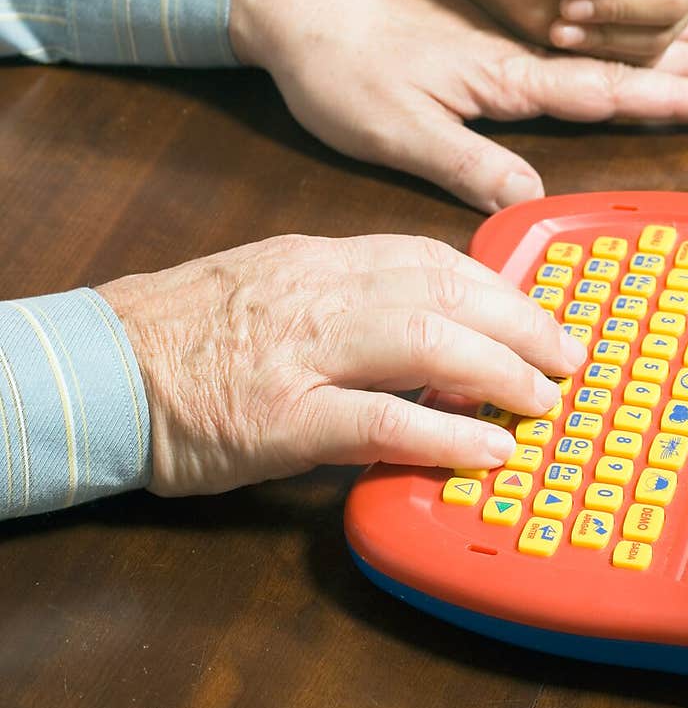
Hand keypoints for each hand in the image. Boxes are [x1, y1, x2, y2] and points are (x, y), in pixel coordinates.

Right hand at [96, 233, 584, 495]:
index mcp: (318, 258)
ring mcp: (302, 353)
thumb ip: (342, 294)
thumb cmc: (183, 329)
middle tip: (566, 355)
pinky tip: (486, 450)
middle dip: (520, 321)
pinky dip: (445, 433)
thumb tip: (420, 321)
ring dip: (499, 369)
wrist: (101, 364)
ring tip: (543, 399)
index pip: (428, 257)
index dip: (494, 284)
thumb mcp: (270, 282)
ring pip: (425, 339)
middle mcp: (319, 292)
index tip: (533, 310)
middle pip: (444, 289)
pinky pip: (381, 420)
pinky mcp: (283, 419)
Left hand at [230, 0, 687, 212]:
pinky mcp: (462, 27)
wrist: (290, 1)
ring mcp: (486, 31)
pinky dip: (589, 40)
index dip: (664, 97)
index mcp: (502, 70)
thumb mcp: (398, 130)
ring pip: (580, 43)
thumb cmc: (339, 65)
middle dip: (672, 64)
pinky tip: (591, 44)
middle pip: (607, 54)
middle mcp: (506, 45)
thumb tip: (535, 198)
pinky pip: (547, 38)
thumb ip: (469, 164)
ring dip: (638, 46)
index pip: (601, 87)